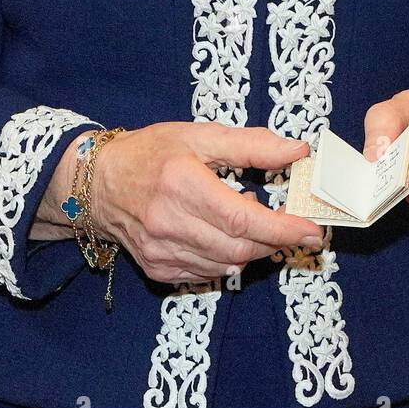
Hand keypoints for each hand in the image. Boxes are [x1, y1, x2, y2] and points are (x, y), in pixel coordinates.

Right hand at [34, 122, 324, 282]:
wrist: (98, 182)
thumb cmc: (151, 152)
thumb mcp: (199, 135)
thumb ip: (251, 144)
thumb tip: (297, 150)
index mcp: (182, 182)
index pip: (242, 217)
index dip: (282, 228)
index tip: (310, 230)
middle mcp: (169, 222)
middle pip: (239, 246)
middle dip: (273, 240)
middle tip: (291, 226)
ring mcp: (161, 250)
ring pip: (227, 264)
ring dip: (251, 249)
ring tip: (250, 223)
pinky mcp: (157, 268)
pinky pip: (206, 273)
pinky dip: (225, 259)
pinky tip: (223, 236)